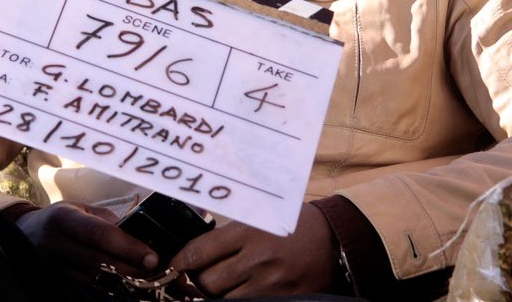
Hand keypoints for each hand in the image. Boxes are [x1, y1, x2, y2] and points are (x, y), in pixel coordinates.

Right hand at [15, 201, 157, 282]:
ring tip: (145, 283)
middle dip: (130, 270)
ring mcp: (49, 266)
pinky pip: (83, 289)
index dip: (128, 247)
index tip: (152, 257)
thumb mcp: (81, 210)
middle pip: (98, 263)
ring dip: (121, 284)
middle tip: (155, 274)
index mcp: (63, 218)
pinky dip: (106, 291)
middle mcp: (53, 243)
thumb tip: (139, 237)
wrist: (23, 234)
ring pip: (91, 282)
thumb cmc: (60, 219)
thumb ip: (108, 222)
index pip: (100, 234)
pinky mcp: (50, 282)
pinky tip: (123, 290)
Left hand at [169, 203, 338, 297]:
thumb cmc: (295, 225)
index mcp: (249, 232)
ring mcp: (271, 284)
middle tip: (199, 276)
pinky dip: (239, 301)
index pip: (199, 251)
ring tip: (224, 284)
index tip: (175, 264)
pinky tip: (241, 292)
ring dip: (218, 294)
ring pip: (223, 300)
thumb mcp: (260, 218)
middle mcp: (258, 259)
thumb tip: (194, 251)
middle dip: (198, 280)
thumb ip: (229, 234)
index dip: (180, 261)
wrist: (336, 241)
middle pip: (207, 281)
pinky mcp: (282, 301)